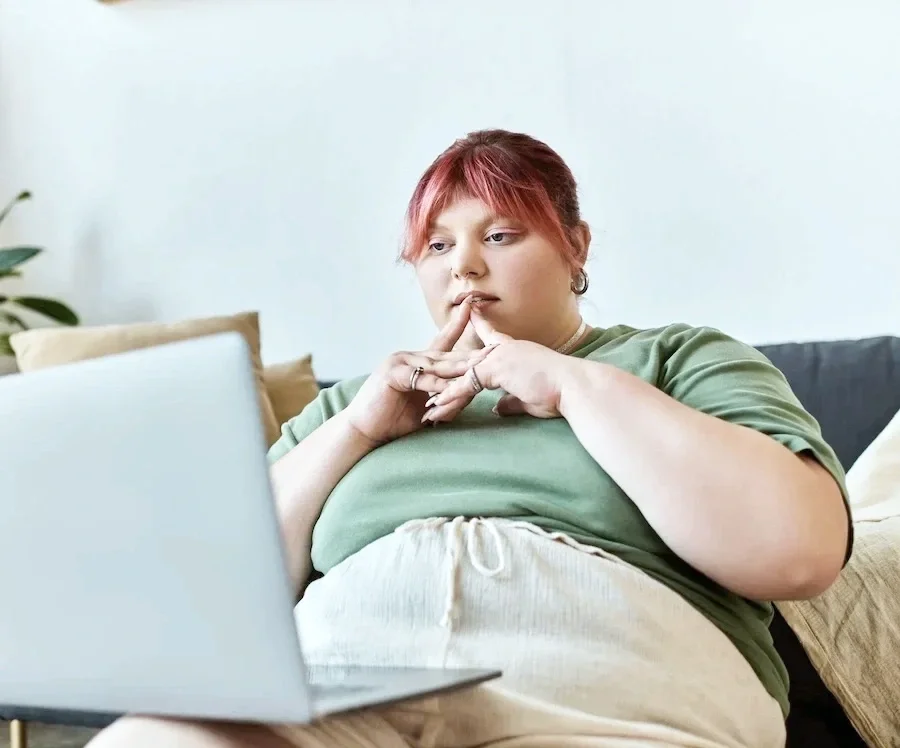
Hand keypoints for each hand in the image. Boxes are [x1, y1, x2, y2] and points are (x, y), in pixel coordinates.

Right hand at [344, 299, 491, 444]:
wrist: (364, 430)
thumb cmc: (393, 420)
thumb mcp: (425, 406)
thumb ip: (444, 396)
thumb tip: (468, 392)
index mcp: (418, 362)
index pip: (443, 341)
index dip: (458, 325)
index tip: (473, 308)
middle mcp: (409, 357)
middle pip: (446, 355)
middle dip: (471, 353)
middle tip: (494, 348)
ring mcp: (399, 362)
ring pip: (436, 366)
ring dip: (460, 368)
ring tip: (481, 365)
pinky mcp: (392, 374)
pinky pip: (421, 379)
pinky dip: (437, 385)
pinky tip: (452, 387)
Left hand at [422, 312, 574, 422]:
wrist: (574, 386)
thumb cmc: (560, 392)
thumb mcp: (530, 397)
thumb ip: (512, 400)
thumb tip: (499, 407)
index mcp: (514, 350)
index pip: (492, 335)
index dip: (480, 325)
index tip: (471, 313)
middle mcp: (504, 349)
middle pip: (467, 359)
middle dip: (447, 372)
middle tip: (427, 374)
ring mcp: (498, 357)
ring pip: (462, 374)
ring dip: (444, 389)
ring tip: (426, 401)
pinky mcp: (496, 369)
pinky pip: (466, 384)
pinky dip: (452, 397)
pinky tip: (437, 407)